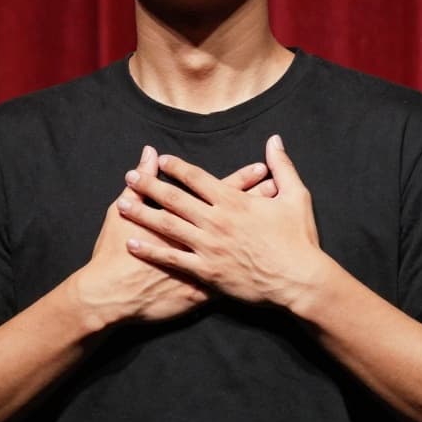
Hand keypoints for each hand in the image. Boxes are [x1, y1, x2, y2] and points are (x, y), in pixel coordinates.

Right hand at [71, 145, 268, 328]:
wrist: (114, 295)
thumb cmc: (115, 252)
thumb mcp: (122, 211)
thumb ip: (142, 182)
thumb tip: (150, 153)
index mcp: (184, 217)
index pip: (219, 191)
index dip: (241, 179)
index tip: (262, 168)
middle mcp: (200, 238)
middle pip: (237, 214)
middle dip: (260, 200)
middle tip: (280, 187)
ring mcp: (203, 265)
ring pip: (242, 244)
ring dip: (261, 232)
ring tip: (283, 221)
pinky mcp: (202, 290)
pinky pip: (233, 278)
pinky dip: (249, 269)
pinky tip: (267, 265)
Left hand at [117, 135, 327, 309]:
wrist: (300, 281)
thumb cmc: (299, 240)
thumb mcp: (296, 197)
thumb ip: (283, 166)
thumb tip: (274, 140)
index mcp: (235, 202)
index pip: (198, 179)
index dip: (176, 168)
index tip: (159, 160)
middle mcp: (217, 221)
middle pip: (175, 198)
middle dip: (149, 185)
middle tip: (130, 176)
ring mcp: (210, 247)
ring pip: (168, 226)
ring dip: (142, 213)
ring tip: (121, 204)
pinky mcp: (207, 272)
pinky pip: (172, 259)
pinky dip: (150, 250)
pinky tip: (132, 243)